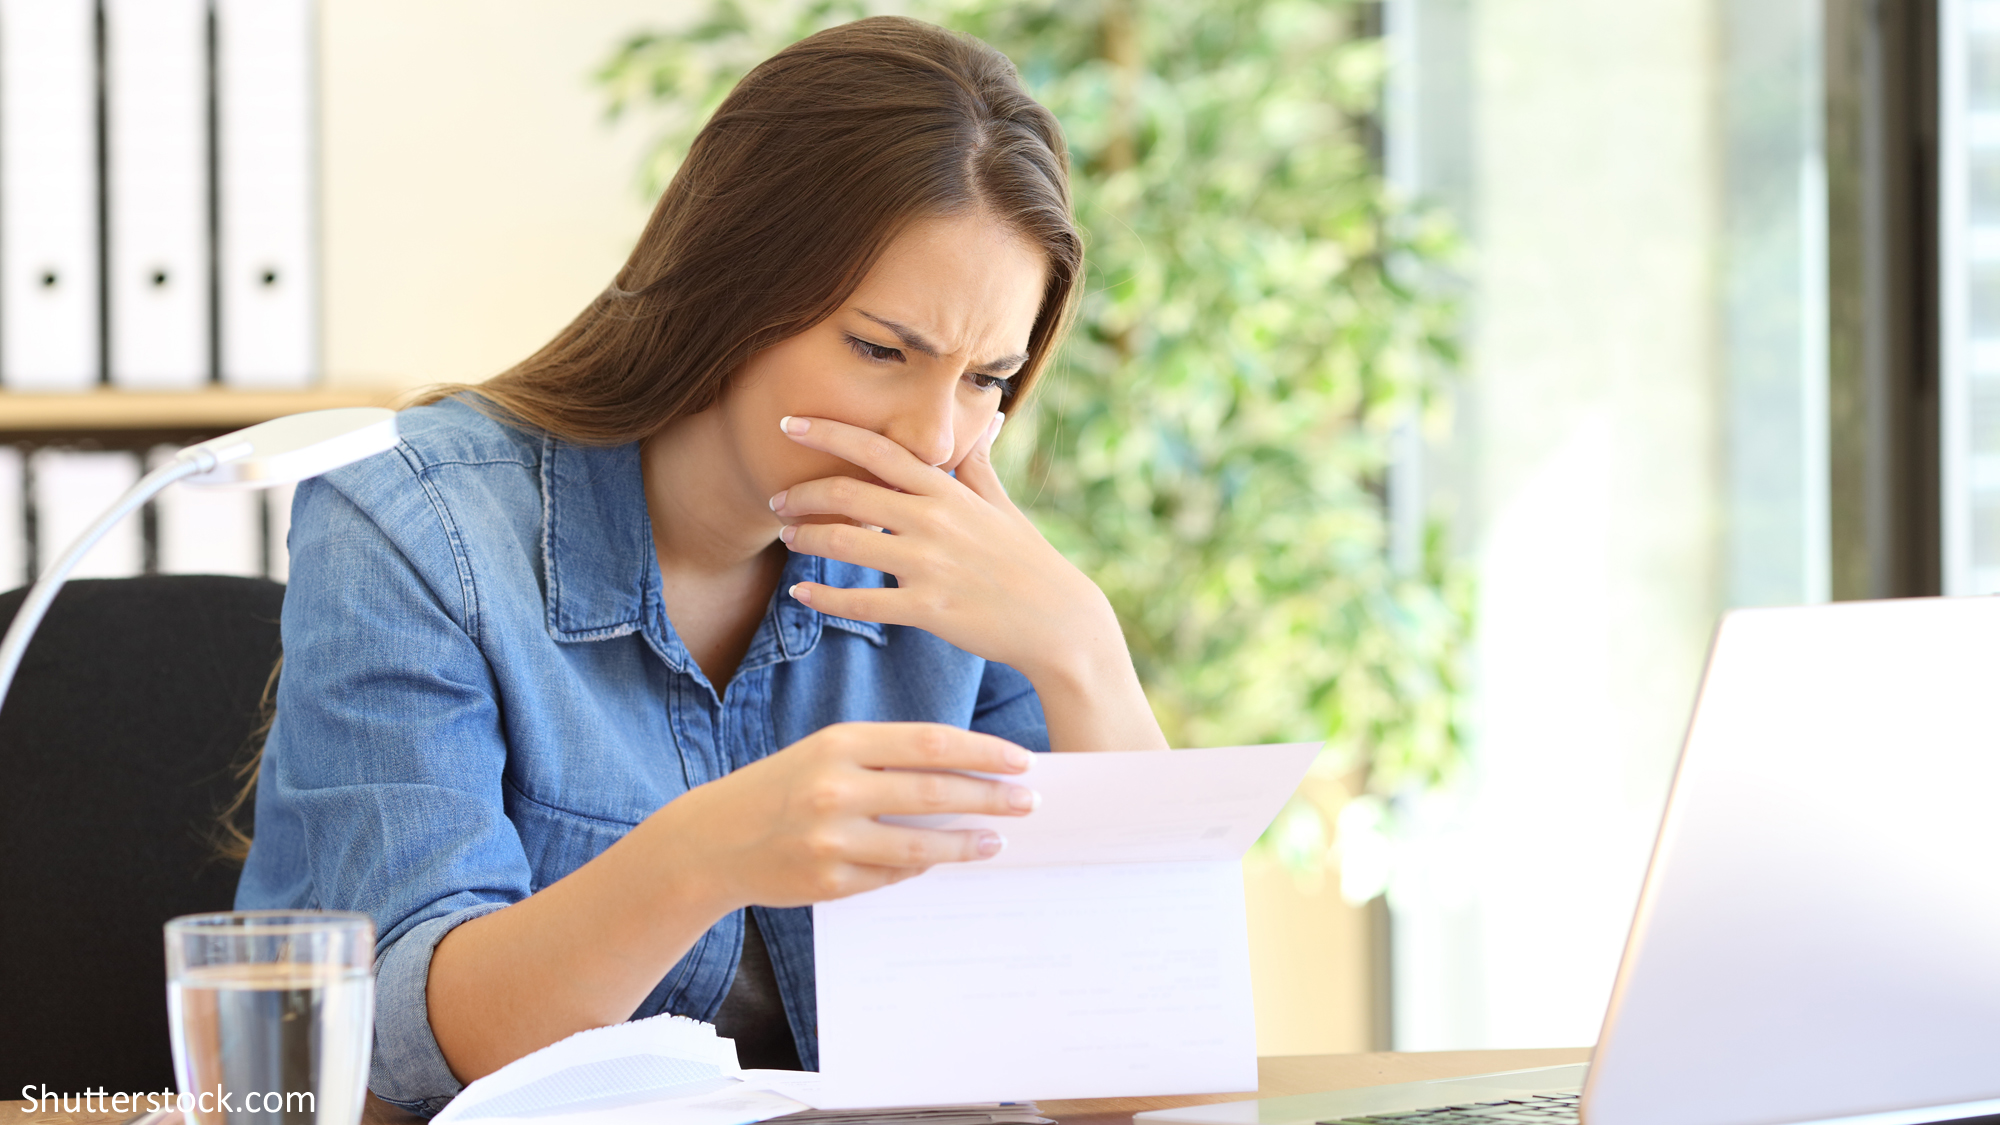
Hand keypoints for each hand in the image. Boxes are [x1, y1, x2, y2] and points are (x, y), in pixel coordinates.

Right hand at [656, 721, 1037, 909]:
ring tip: (997, 839)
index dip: (983, 751)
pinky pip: (892, 877)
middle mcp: (835, 788)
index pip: (930, 743)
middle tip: (1028, 802)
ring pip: (921, 846)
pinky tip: (942, 861)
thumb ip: (887, 760)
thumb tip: (963, 772)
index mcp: (841, 744)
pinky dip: (921, 869)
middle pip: (934, 792)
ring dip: (966, 843)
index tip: (1021, 760)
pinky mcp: (829, 882)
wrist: (713, 840)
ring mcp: (832, 839)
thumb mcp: (827, 753)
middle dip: (990, 797)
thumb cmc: (783, 787)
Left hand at [767, 413, 1121, 681]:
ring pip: (848, 544)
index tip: (790, 425)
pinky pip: (863, 603)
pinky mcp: (928, 608)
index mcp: (948, 491)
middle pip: (850, 493)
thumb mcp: (1003, 505)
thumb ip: (979, 464)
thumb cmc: (1029, 561)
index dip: (829, 433)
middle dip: (804, 492)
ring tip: (787, 537)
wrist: (1059, 621)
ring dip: (808, 538)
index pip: (878, 450)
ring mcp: (930, 565)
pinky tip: (802, 593)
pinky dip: (826, 597)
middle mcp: (935, 521)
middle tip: (777, 497)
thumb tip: (988, 419)